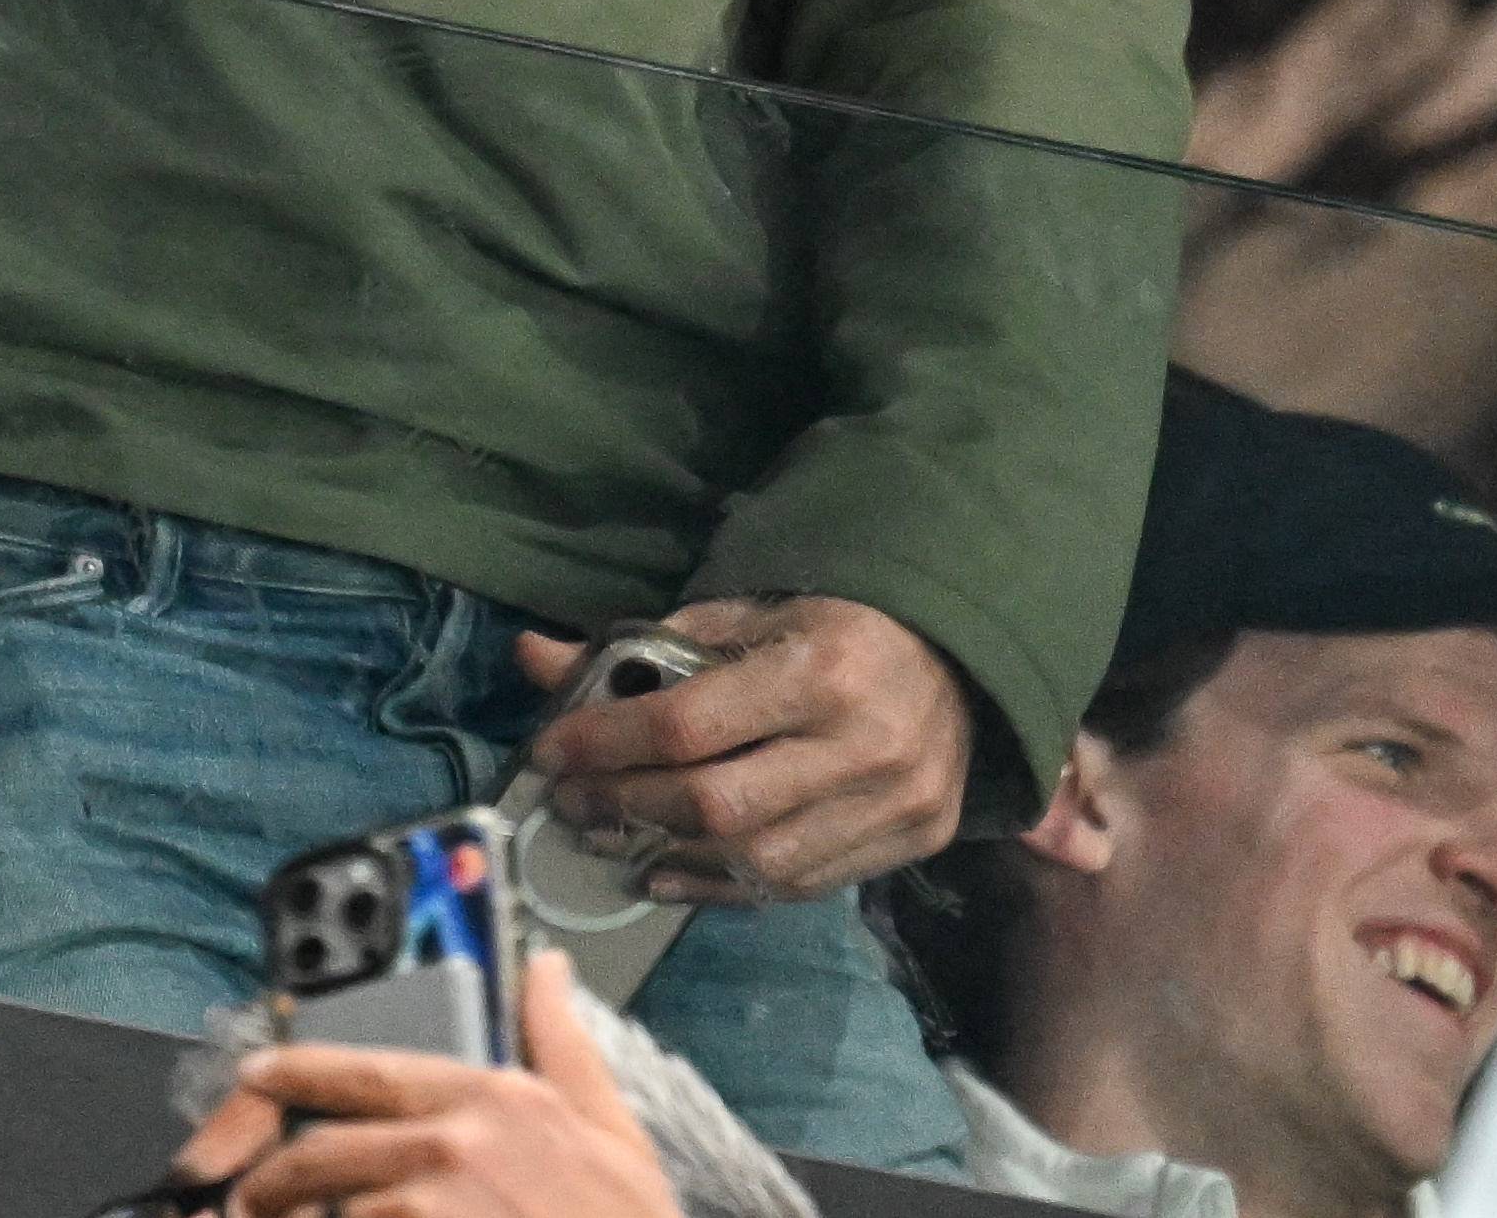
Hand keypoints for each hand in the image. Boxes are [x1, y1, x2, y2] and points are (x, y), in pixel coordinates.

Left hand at [178, 951, 679, 1217]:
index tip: (256, 1074)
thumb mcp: (610, 1128)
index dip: (297, 1070)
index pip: (367, 1070)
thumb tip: (548, 966)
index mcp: (492, 1097)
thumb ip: (565, 1042)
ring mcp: (432, 1209)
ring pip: (328, 1212)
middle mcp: (453, 1145)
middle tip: (246, 1194)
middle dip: (272, 1176)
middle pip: (324, 1150)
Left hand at [520, 595, 973, 897]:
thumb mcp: (751, 609)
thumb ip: (648, 642)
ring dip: (665, 854)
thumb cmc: (839, 620)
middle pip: (716, 802)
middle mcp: (860, 747)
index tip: (549, 749)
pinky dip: (722, 886)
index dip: (607, 740)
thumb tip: (535, 658)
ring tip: (609, 837)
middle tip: (570, 800)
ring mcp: (891, 808)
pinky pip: (796, 887)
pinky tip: (668, 872)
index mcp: (820, 668)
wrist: (961, 658)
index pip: (689, 723)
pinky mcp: (907, 847)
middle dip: (626, 804)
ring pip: (756, 860)